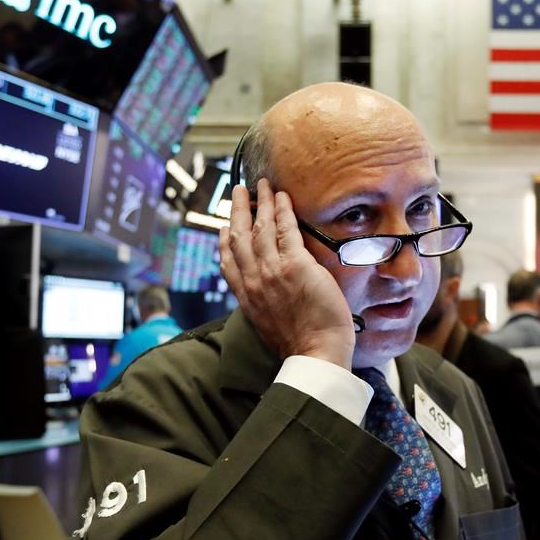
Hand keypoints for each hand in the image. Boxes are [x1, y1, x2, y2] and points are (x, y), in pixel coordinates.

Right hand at [220, 179, 355, 368]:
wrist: (315, 354)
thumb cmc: (301, 347)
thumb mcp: (270, 328)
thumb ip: (266, 307)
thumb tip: (271, 301)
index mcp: (247, 298)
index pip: (229, 263)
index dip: (224, 242)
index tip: (224, 228)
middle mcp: (254, 281)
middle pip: (240, 238)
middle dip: (239, 211)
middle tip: (239, 191)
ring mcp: (272, 272)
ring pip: (260, 229)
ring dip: (260, 203)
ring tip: (261, 185)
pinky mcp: (296, 265)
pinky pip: (285, 230)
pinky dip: (282, 211)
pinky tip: (282, 197)